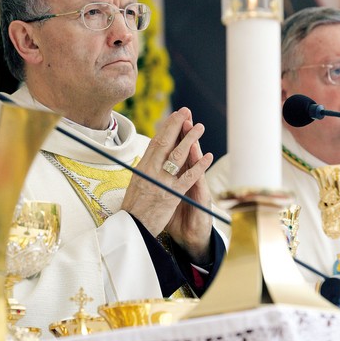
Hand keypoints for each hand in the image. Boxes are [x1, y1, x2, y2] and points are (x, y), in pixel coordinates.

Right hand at [121, 107, 212, 252]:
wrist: (132, 229)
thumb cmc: (133, 208)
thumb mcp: (135, 183)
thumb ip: (146, 169)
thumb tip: (152, 155)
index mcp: (142, 167)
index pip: (156, 142)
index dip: (166, 127)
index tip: (175, 115)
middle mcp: (151, 171)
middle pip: (165, 142)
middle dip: (176, 125)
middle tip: (186, 111)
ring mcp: (162, 182)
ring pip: (177, 155)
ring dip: (190, 139)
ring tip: (200, 127)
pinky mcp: (172, 195)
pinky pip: (188, 177)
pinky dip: (198, 166)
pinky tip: (207, 156)